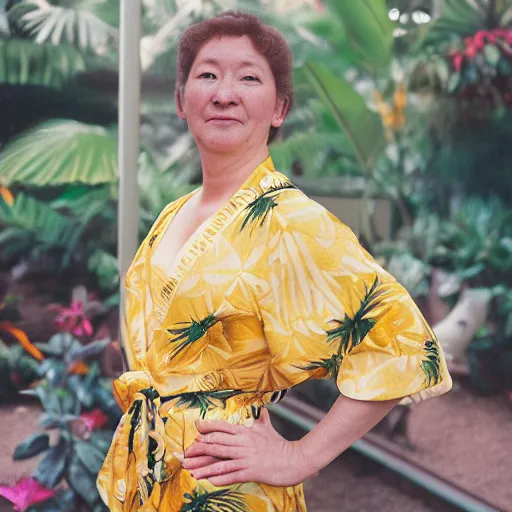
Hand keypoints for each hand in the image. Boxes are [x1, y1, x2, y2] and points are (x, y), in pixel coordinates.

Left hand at [182, 408, 310, 486]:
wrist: (295, 459)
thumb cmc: (280, 445)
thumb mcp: (268, 430)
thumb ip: (262, 420)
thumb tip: (262, 410)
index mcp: (246, 432)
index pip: (223, 427)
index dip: (208, 427)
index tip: (196, 429)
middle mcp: (243, 443)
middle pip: (217, 443)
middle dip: (199, 448)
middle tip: (185, 453)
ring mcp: (247, 457)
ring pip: (221, 460)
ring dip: (203, 465)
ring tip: (190, 468)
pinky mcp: (252, 471)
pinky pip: (232, 474)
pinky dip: (219, 477)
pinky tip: (209, 480)